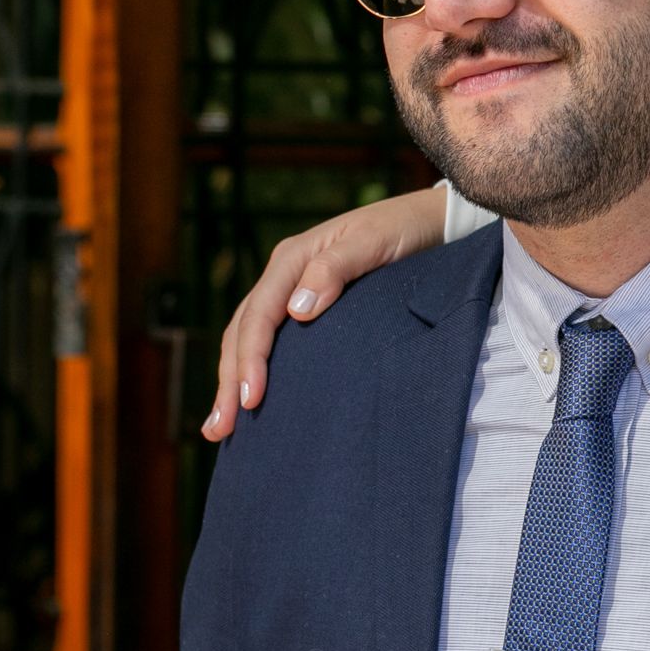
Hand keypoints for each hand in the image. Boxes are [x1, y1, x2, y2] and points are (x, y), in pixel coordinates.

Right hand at [204, 186, 448, 439]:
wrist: (429, 221)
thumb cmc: (403, 229)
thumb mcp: (375, 241)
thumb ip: (337, 268)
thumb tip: (298, 310)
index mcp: (293, 258)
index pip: (259, 314)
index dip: (251, 358)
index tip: (252, 399)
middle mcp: (285, 275)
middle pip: (243, 331)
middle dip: (229, 380)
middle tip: (220, 429)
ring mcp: (293, 289)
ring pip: (248, 338)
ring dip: (233, 380)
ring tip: (220, 429)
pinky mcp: (308, 305)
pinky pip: (273, 339)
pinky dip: (256, 369)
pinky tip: (251, 399)